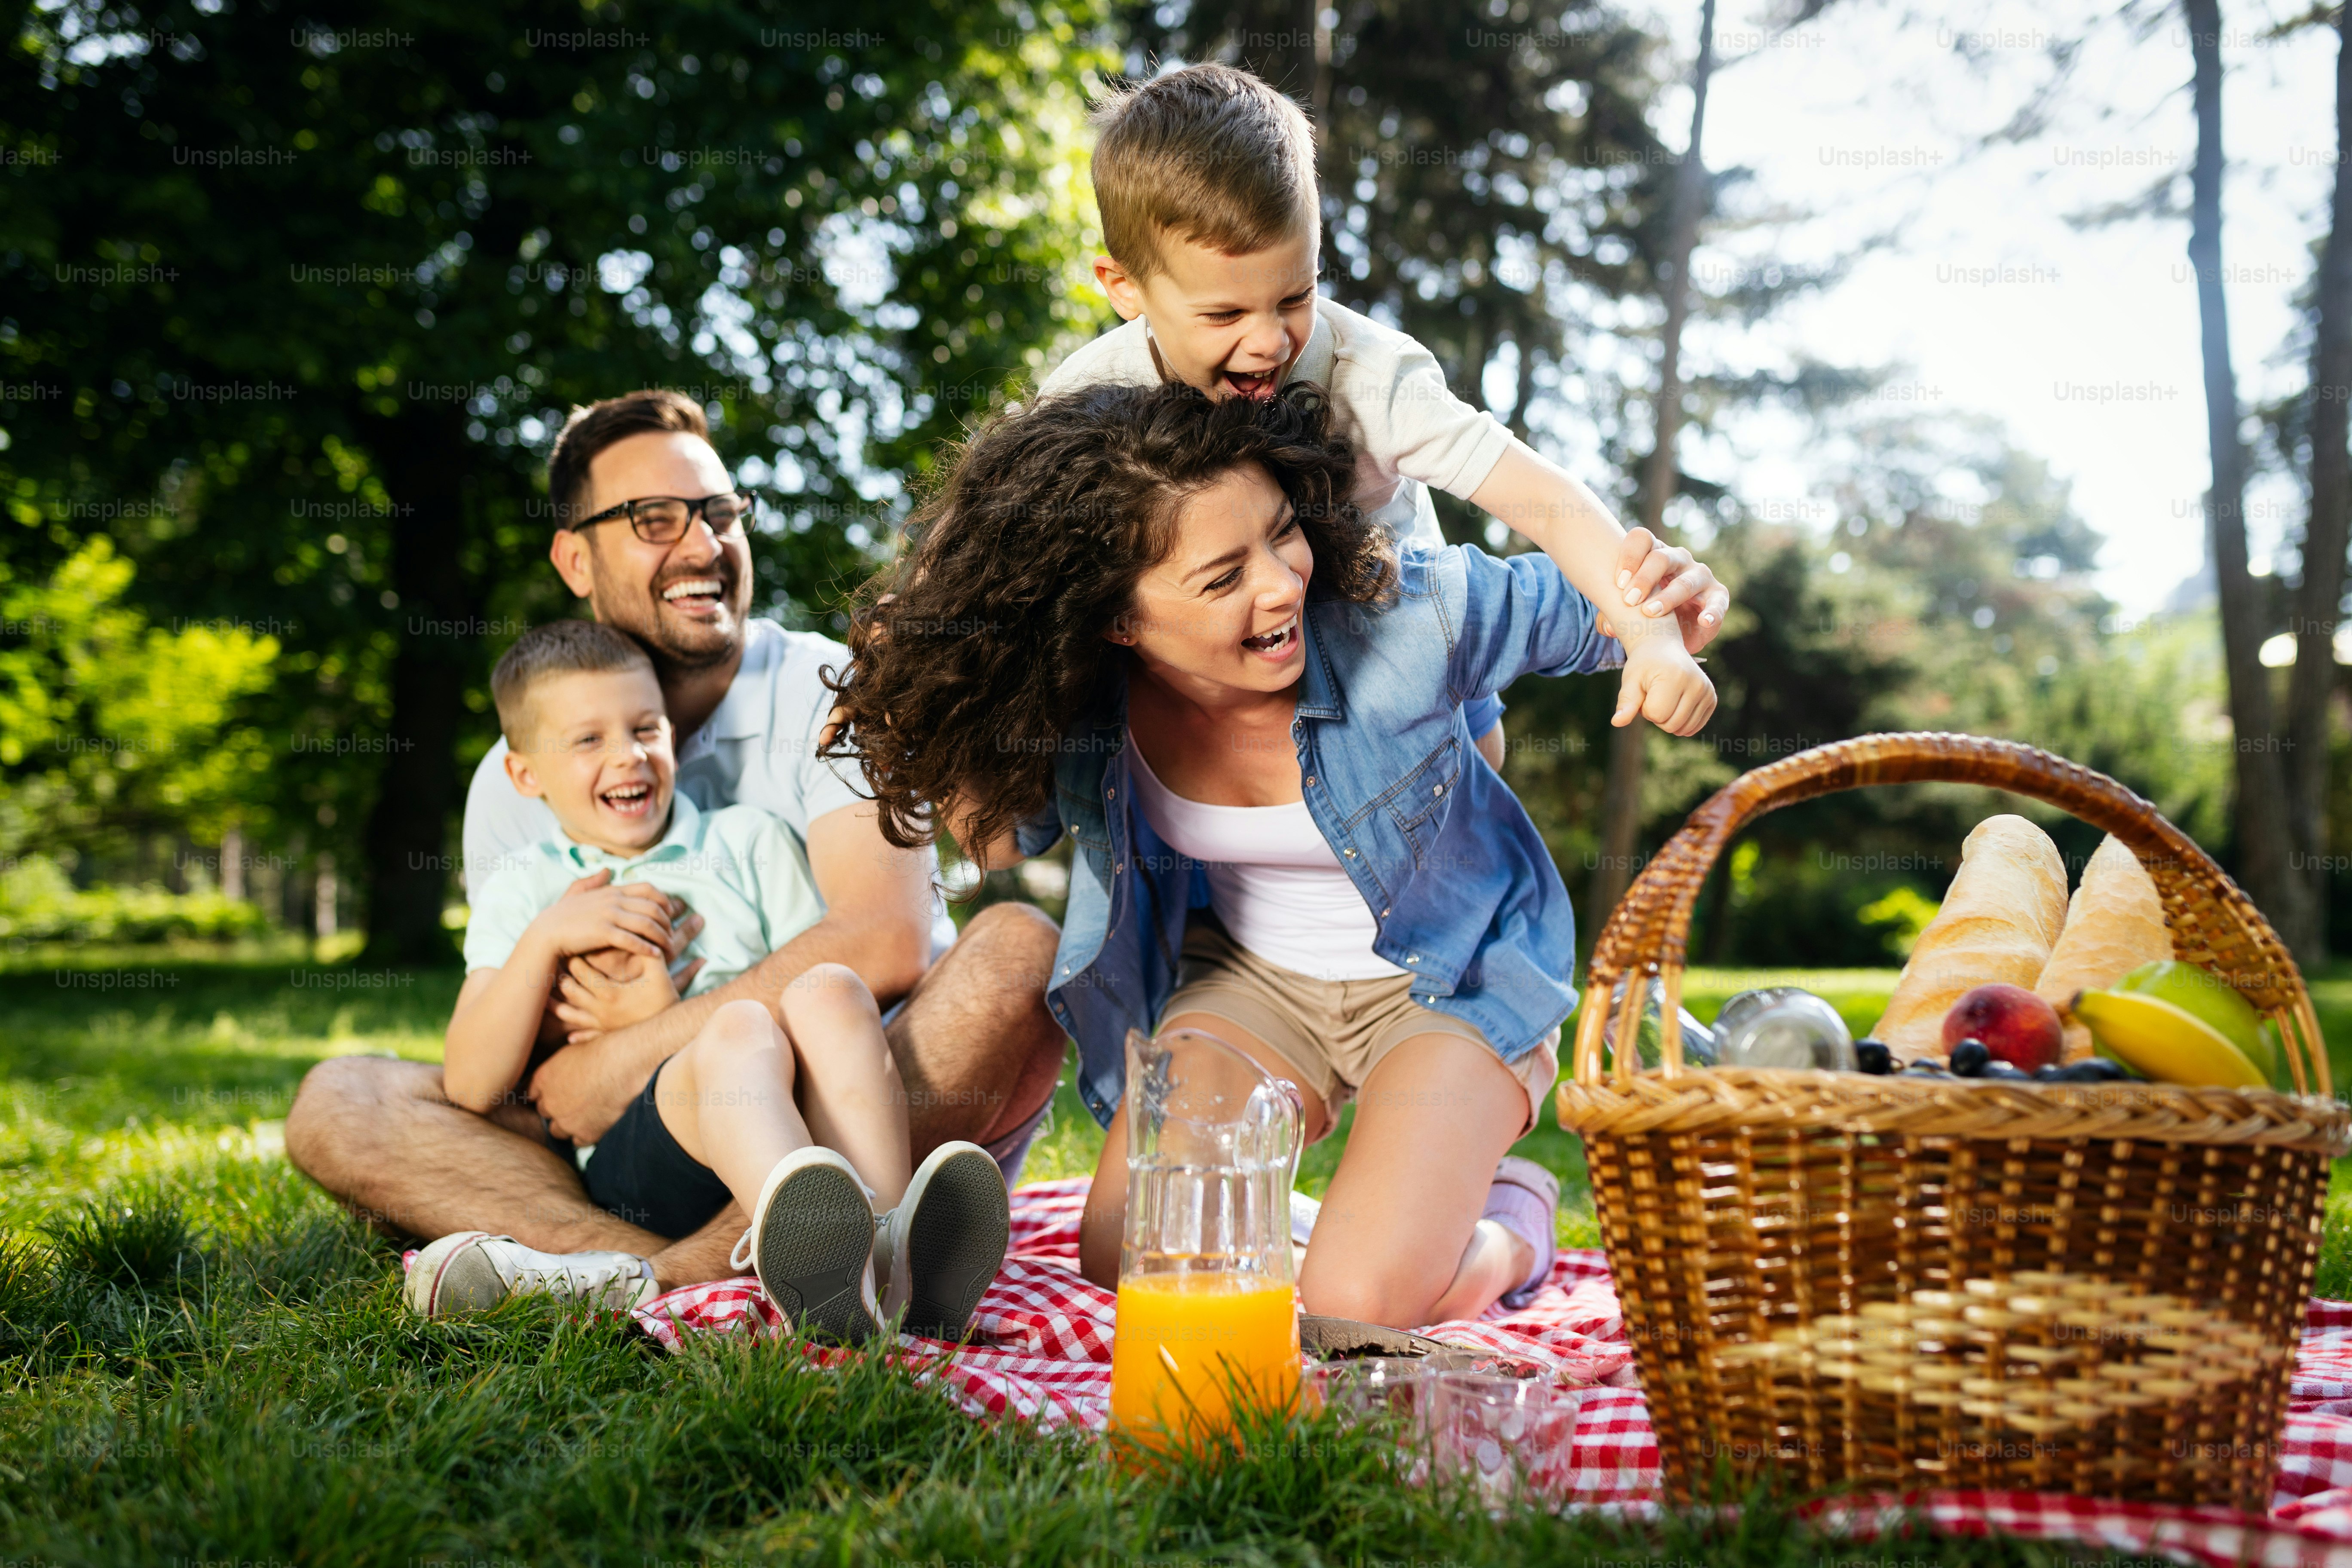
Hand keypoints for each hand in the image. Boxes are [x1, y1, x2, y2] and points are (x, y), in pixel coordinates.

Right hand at [524, 868, 678, 962]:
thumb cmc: (561, 916)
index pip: (648, 888)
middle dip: (668, 922)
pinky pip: (633, 940)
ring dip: (662, 937)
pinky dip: (647, 948)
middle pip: (653, 907)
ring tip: (669, 948)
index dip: (664, 900)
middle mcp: (613, 900)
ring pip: (647, 924)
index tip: (671, 914)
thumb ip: (593, 881)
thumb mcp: (577, 893)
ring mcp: (609, 915)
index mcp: (611, 890)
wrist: (545, 933)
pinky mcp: (604, 933)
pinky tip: (655, 956)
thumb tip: (607, 870)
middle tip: (673, 935)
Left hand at [526, 1032, 635, 1144]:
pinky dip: (584, 1135)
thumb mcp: (578, 1044)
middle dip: (555, 1107)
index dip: (543, 1093)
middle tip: (571, 1102)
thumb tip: (572, 1041)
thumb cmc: (603, 1049)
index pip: (531, 1093)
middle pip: (544, 1111)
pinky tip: (594, 1125)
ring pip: (557, 1130)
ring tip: (582, 1116)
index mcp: (543, 1078)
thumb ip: (568, 1053)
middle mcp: (550, 1102)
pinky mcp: (585, 1133)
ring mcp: (566, 1120)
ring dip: (567, 1124)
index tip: (552, 1092)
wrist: (622, 1065)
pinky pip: (578, 1141)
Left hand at [552, 946, 700, 1043]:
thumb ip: (647, 952)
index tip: (569, 948)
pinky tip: (569, 1035)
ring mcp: (601, 1024)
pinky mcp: (607, 1034)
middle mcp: (599, 1009)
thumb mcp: (657, 972)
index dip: (574, 958)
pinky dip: (577, 1035)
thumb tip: (641, 932)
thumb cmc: (663, 1000)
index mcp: (609, 992)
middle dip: (561, 977)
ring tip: (545, 999)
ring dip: (557, 1007)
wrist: (669, 1030)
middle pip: (571, 991)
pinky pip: (586, 1036)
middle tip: (554, 965)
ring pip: (571, 1016)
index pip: (582, 972)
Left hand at [1601, 528, 1729, 655]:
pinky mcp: (1718, 595)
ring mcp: (1700, 575)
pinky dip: (1712, 612)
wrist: (1677, 631)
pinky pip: (1717, 602)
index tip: (1618, 582)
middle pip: (1661, 558)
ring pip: (1686, 581)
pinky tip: (1703, 621)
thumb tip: (1606, 627)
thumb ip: (1614, 615)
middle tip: (1629, 600)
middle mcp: (1678, 559)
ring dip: (1668, 597)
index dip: (1629, 556)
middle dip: (1644, 578)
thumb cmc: (1648, 612)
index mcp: (1653, 554)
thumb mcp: (1630, 611)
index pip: (1642, 539)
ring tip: (1651, 613)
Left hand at [1612, 637, 1717, 734]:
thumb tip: (1616, 722)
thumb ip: (1626, 702)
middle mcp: (1697, 684)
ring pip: (1682, 729)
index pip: (1656, 715)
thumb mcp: (1631, 680)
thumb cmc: (1644, 664)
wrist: (1663, 648)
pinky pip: (1693, 727)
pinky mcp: (1711, 699)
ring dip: (1668, 719)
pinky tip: (1677, 704)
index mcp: (1676, 677)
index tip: (1646, 691)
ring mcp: (1707, 692)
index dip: (1645, 708)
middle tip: (1654, 694)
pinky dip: (1680, 722)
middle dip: (1656, 715)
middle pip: (1670, 725)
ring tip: (1665, 697)